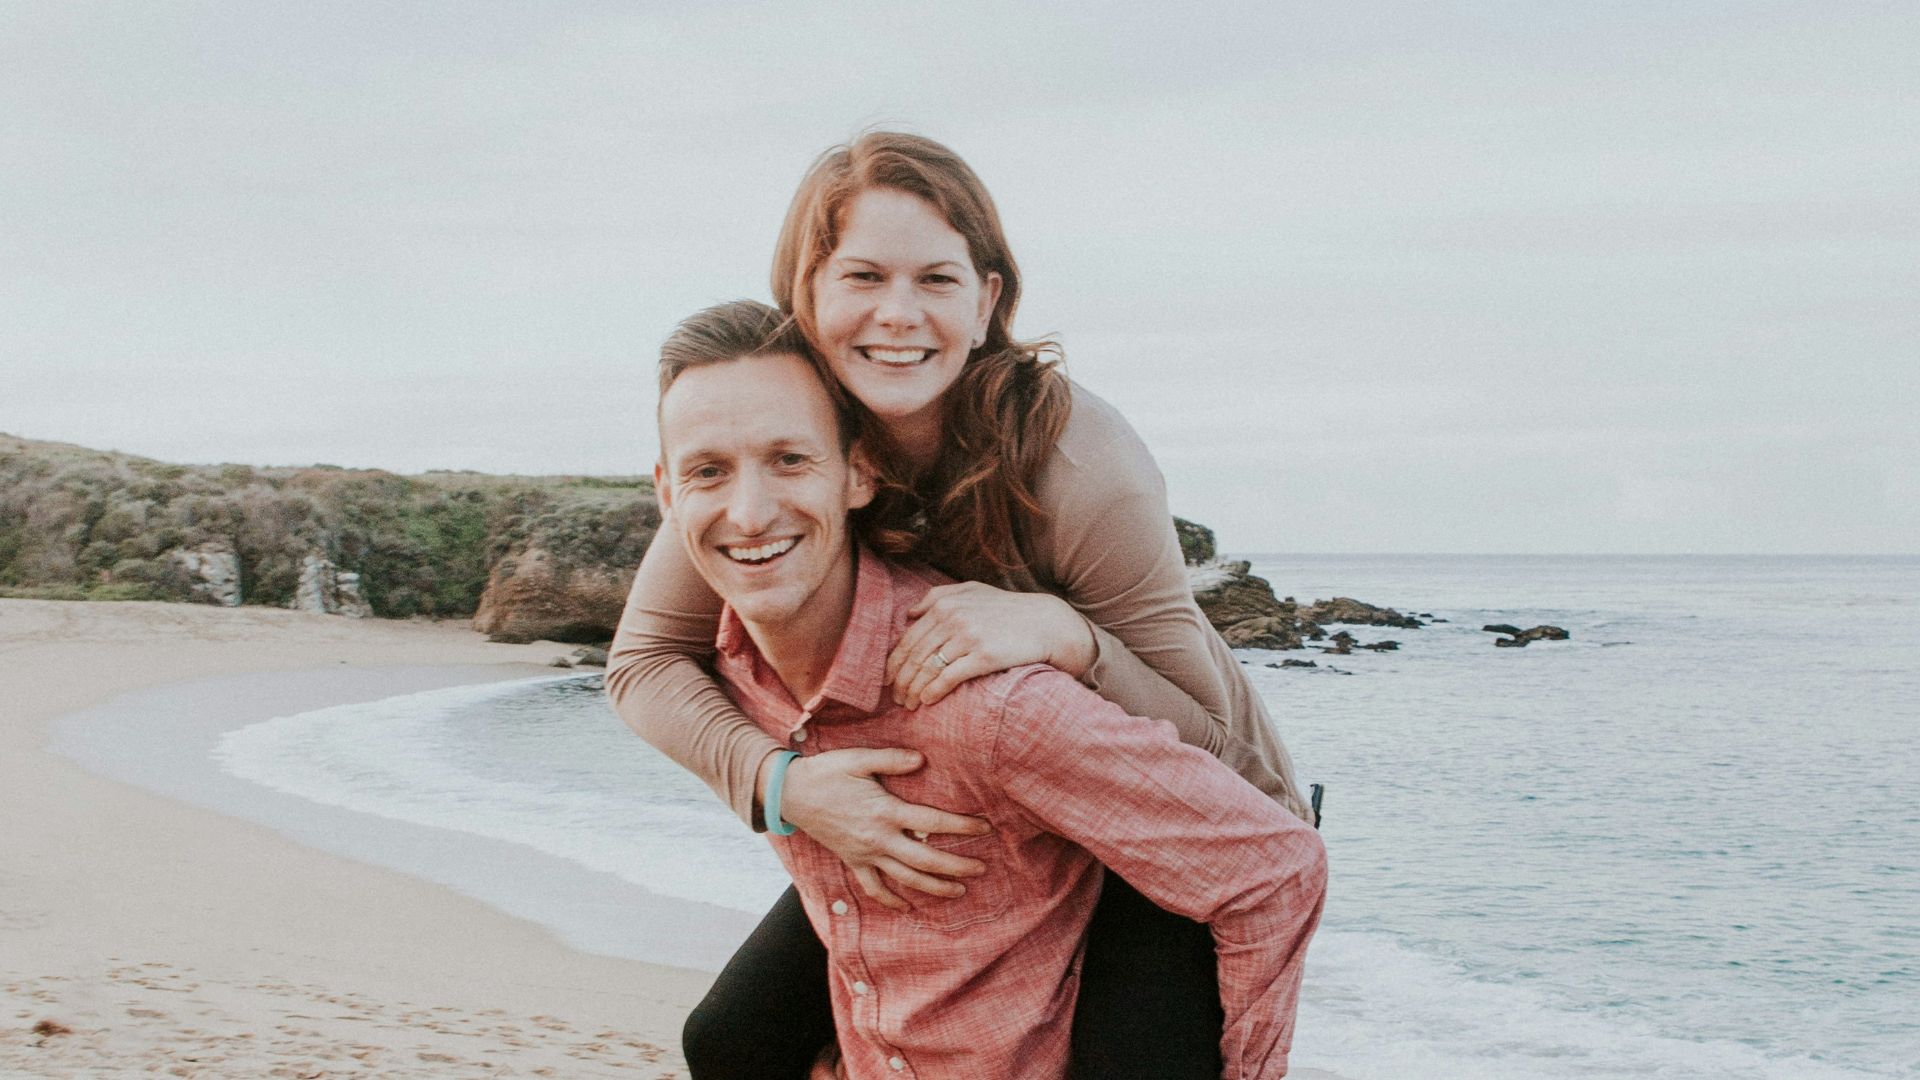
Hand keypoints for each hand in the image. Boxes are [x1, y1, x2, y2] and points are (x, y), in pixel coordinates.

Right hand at [767, 747, 991, 910]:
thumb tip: (922, 760)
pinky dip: (891, 900)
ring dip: (934, 888)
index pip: (932, 823)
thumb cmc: (827, 772)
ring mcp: (865, 854)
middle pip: (925, 860)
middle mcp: (878, 838)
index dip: (961, 827)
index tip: (985, 828)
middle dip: (957, 867)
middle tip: (982, 868)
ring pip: (905, 879)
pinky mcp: (853, 861)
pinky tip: (908, 906)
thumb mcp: (859, 759)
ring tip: (960, 891)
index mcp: (885, 811)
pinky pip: (874, 888)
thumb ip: (892, 759)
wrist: (790, 794)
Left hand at [885, 582, 1097, 709]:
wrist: (1048, 623)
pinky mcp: (984, 656)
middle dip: (901, 680)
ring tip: (909, 704)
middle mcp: (953, 617)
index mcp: (946, 604)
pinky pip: (949, 677)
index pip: (909, 638)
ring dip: (914, 690)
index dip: (895, 662)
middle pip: (915, 655)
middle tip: (895, 698)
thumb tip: (909, 612)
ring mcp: (969, 637)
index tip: (888, 679)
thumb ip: (939, 596)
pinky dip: (933, 691)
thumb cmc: (1009, 610)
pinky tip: (927, 701)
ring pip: (928, 668)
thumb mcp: (974, 591)